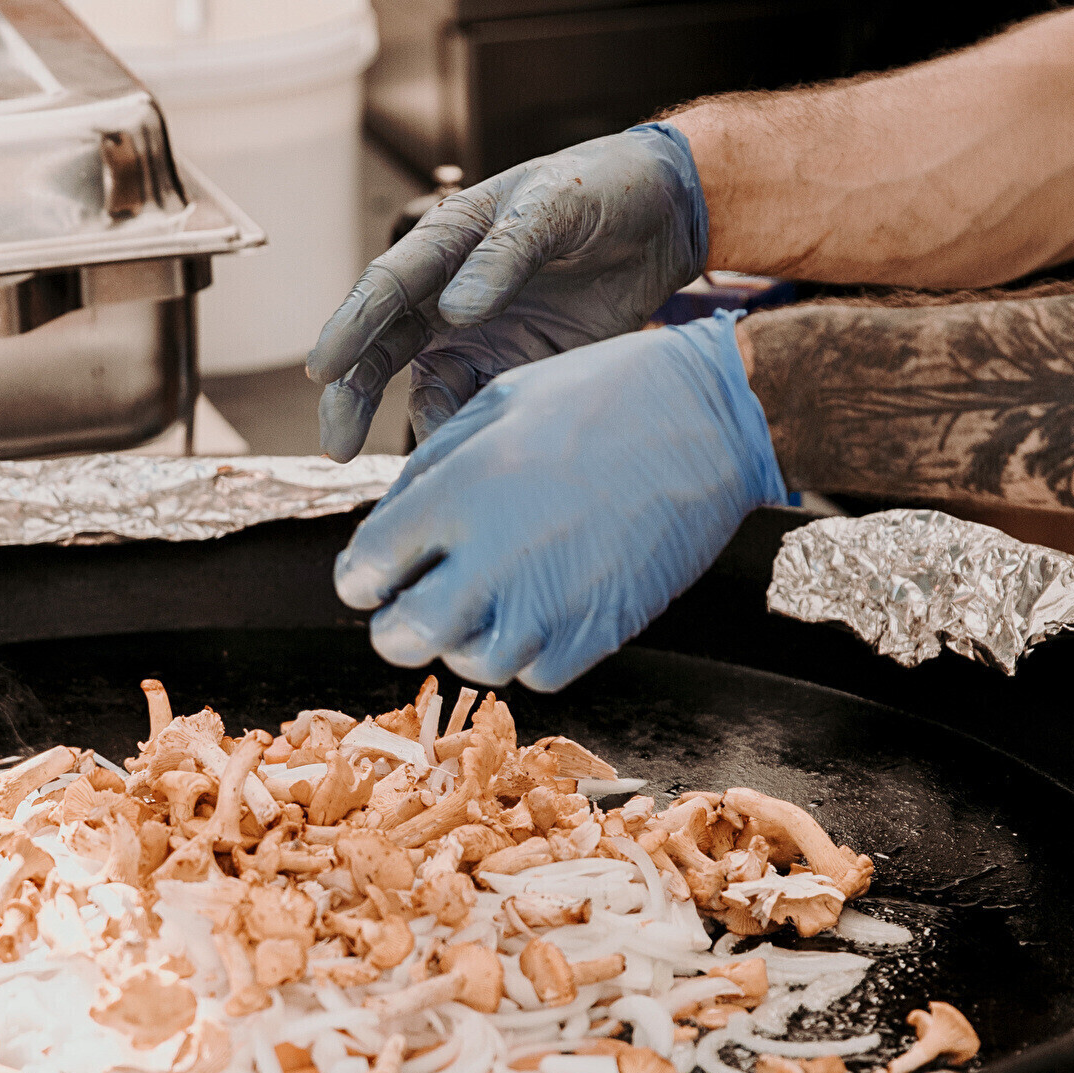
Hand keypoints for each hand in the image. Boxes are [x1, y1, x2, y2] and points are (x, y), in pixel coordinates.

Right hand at [307, 123, 708, 458]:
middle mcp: (449, 293)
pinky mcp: (520, 368)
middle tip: (337, 442)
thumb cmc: (601, 187)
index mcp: (447, 241)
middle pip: (384, 349)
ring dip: (421, 424)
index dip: (351, 327)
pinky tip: (475, 459)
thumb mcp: (554, 205)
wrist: (668, 215)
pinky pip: (483, 407)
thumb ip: (506, 254)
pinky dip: (473, 434)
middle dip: (354, 395)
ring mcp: (482, 336)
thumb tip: (455, 310)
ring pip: (429, 388)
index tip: (325, 366)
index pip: (387, 287)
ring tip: (429, 462)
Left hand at [334, 314, 783, 690]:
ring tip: (487, 599)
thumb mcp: (497, 403)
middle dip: (398, 624)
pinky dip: (528, 653)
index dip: (363, 577)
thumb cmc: (601, 396)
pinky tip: (540, 609)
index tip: (378, 573)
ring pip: (469, 664)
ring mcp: (549, 605)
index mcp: (458, 494)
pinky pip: (536, 676)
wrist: (710, 418)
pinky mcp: (600, 633)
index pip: (363, 573)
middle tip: (415, 601)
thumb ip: (430, 472)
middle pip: (401, 639)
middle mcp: (493, 559)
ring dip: (465, 640)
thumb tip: (388, 530)